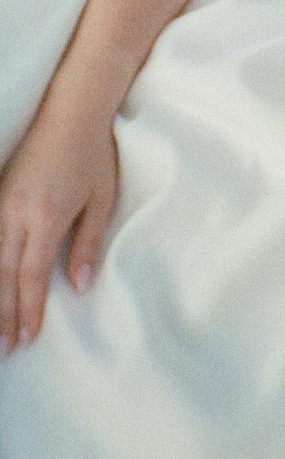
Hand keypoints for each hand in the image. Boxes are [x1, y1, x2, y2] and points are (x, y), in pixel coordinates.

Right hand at [0, 99, 118, 354]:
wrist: (71, 109)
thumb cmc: (93, 153)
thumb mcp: (101, 198)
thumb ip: (88, 243)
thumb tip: (79, 286)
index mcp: (46, 216)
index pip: (32, 276)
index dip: (28, 310)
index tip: (27, 338)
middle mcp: (17, 213)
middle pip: (4, 274)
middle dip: (4, 314)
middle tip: (4, 348)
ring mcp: (1, 202)